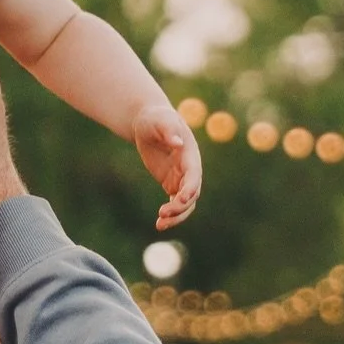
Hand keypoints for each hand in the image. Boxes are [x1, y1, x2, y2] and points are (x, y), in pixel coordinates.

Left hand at [133, 104, 201, 229]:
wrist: (149, 122)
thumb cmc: (156, 118)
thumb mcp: (159, 121)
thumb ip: (169, 130)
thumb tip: (177, 142)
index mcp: (190, 154)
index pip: (194, 174)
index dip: (190, 188)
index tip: (180, 199)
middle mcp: (190, 168)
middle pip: (191, 193)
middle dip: (180, 206)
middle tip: (163, 214)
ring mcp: (181, 177)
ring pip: (186, 203)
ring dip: (176, 215)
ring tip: (160, 224)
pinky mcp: (172, 183)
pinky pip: (175, 203)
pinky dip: (170, 214)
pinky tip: (159, 224)